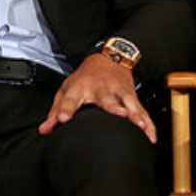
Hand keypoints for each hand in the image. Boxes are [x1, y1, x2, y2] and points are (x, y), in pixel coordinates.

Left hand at [38, 52, 155, 143]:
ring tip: (139, 124)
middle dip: (111, 107)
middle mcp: (101, 89)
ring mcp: (118, 92)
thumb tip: (44, 130)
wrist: (110, 58)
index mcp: (81, 87)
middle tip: (118, 114)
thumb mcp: (67, 89)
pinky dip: (147, 123)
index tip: (62, 119)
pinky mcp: (131, 97)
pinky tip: (151, 136)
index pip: (71, 99)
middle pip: (105, 99)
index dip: (65, 109)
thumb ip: (55, 111)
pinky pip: (141, 112)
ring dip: (134, 114)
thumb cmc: (85, 78)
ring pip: (128, 104)